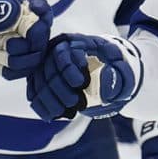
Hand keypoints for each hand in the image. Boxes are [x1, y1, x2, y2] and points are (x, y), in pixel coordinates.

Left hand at [0, 0, 52, 76]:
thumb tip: (16, 12)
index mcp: (10, 2)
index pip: (39, 5)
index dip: (42, 16)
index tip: (33, 28)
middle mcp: (17, 20)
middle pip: (41, 33)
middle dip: (29, 44)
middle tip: (7, 47)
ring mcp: (13, 39)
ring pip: (35, 54)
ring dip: (21, 61)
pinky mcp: (7, 57)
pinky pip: (22, 68)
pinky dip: (13, 71)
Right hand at [26, 33, 140, 120]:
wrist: (109, 69)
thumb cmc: (117, 68)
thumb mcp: (124, 68)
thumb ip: (118, 74)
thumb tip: (106, 81)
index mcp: (76, 42)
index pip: (64, 53)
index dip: (69, 70)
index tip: (81, 84)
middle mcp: (57, 50)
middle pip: (49, 69)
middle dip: (60, 89)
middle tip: (75, 102)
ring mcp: (47, 64)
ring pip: (39, 83)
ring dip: (51, 101)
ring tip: (69, 112)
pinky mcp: (42, 79)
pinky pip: (34, 93)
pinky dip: (42, 106)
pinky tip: (53, 116)